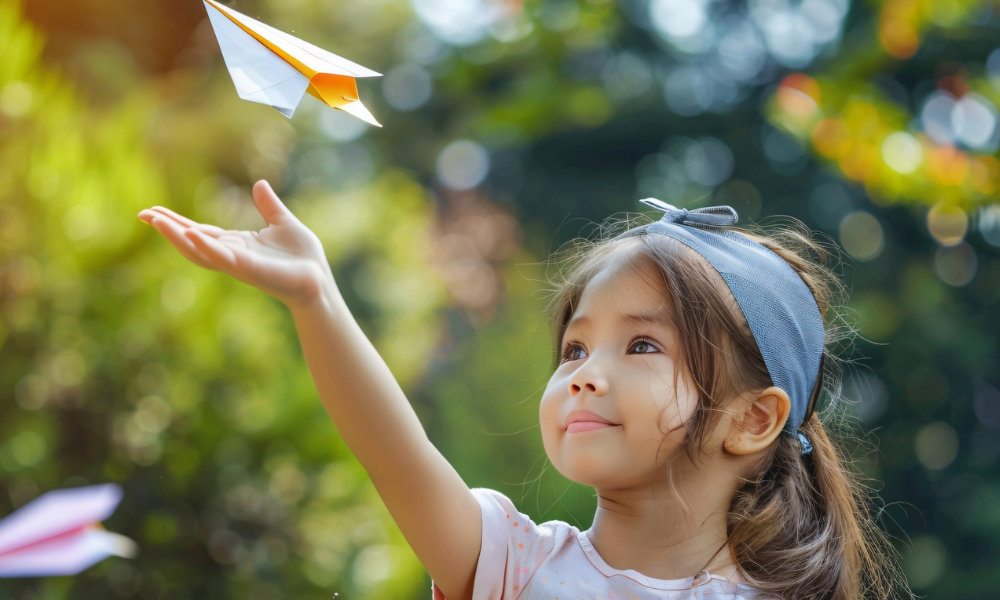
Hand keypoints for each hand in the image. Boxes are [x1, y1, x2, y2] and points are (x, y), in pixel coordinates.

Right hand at [137, 180, 334, 308]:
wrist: (319, 279)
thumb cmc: (304, 257)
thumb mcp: (284, 222)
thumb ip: (269, 206)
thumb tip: (260, 183)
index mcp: (237, 244)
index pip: (200, 231)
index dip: (177, 221)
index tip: (153, 210)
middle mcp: (232, 255)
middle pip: (191, 241)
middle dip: (167, 228)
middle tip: (142, 214)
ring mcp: (237, 264)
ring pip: (199, 250)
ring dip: (177, 237)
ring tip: (156, 220)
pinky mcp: (248, 269)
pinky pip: (222, 258)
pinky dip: (206, 246)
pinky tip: (191, 233)